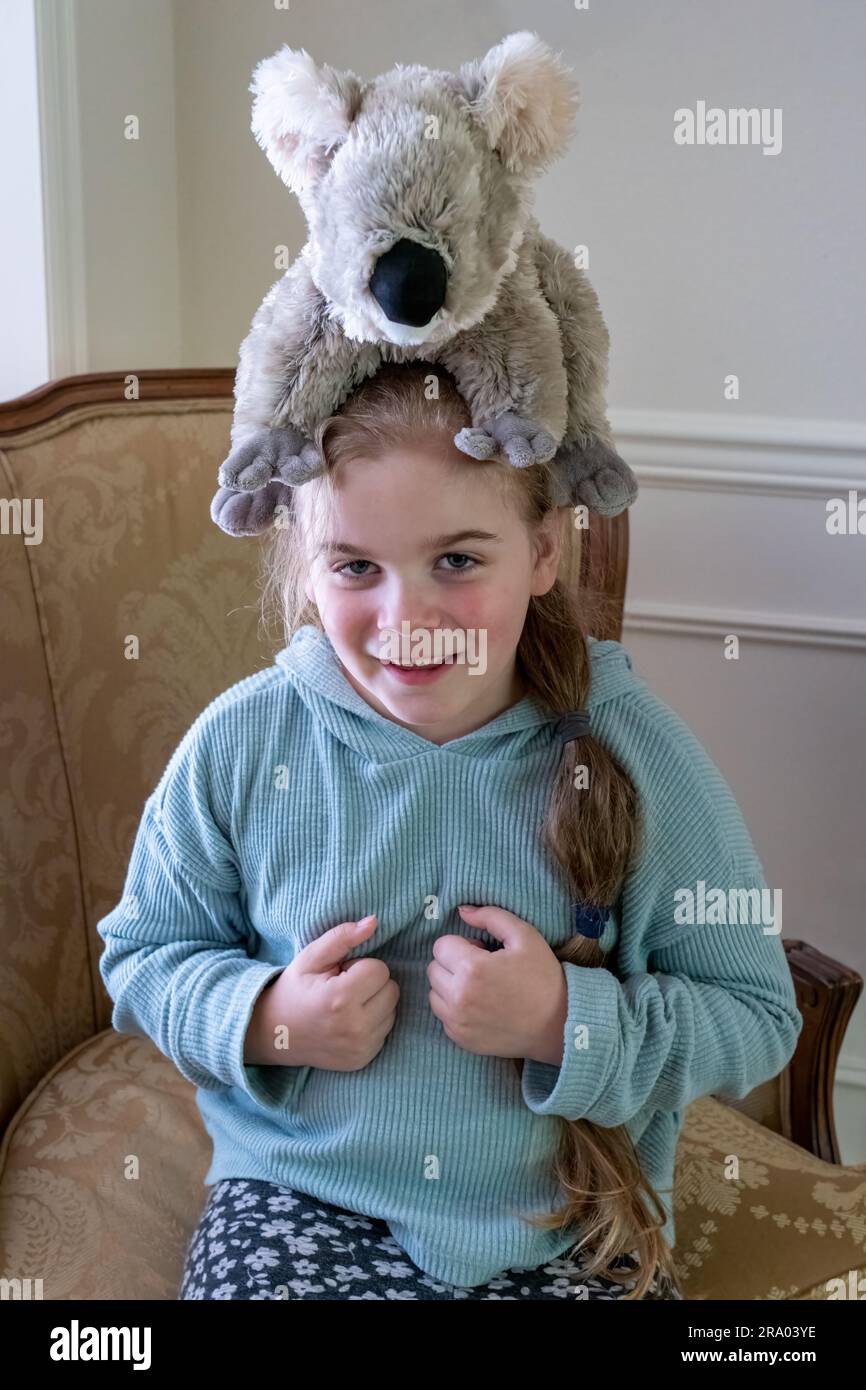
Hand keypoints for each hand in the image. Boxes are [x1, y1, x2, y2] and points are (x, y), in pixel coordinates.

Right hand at [244, 914, 399, 1070]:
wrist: (276, 1034)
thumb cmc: (295, 989)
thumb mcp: (312, 957)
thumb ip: (343, 937)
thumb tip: (374, 921)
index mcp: (340, 999)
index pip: (380, 969)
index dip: (360, 966)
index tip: (339, 975)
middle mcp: (354, 1028)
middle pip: (391, 989)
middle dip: (371, 984)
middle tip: (343, 989)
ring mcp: (360, 1048)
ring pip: (392, 1010)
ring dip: (375, 1003)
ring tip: (346, 1005)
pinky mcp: (364, 1059)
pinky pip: (386, 1030)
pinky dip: (373, 1022)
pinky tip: (349, 1021)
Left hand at [426, 905, 568, 1064]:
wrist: (558, 1025)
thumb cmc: (543, 978)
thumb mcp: (525, 936)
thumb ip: (490, 916)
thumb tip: (462, 911)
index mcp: (472, 969)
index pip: (441, 945)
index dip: (463, 944)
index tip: (482, 952)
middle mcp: (458, 998)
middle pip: (433, 968)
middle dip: (453, 963)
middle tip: (482, 969)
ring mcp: (457, 1022)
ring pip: (434, 993)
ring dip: (450, 986)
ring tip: (479, 988)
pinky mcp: (460, 1039)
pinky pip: (443, 1016)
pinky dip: (455, 1009)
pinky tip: (480, 1007)